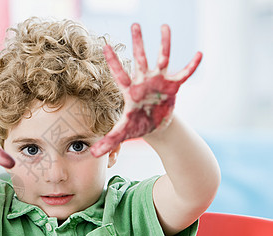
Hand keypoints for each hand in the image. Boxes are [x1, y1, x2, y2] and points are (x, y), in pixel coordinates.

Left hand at [90, 24, 201, 157]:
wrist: (155, 125)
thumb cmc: (137, 125)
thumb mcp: (123, 133)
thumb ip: (108, 142)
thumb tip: (91, 155)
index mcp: (129, 90)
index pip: (119, 73)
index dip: (113, 61)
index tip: (106, 45)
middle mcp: (143, 81)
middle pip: (140, 59)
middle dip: (138, 43)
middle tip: (134, 24)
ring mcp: (159, 82)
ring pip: (162, 59)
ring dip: (164, 44)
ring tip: (164, 26)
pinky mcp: (173, 86)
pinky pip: (184, 73)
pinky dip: (191, 65)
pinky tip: (199, 54)